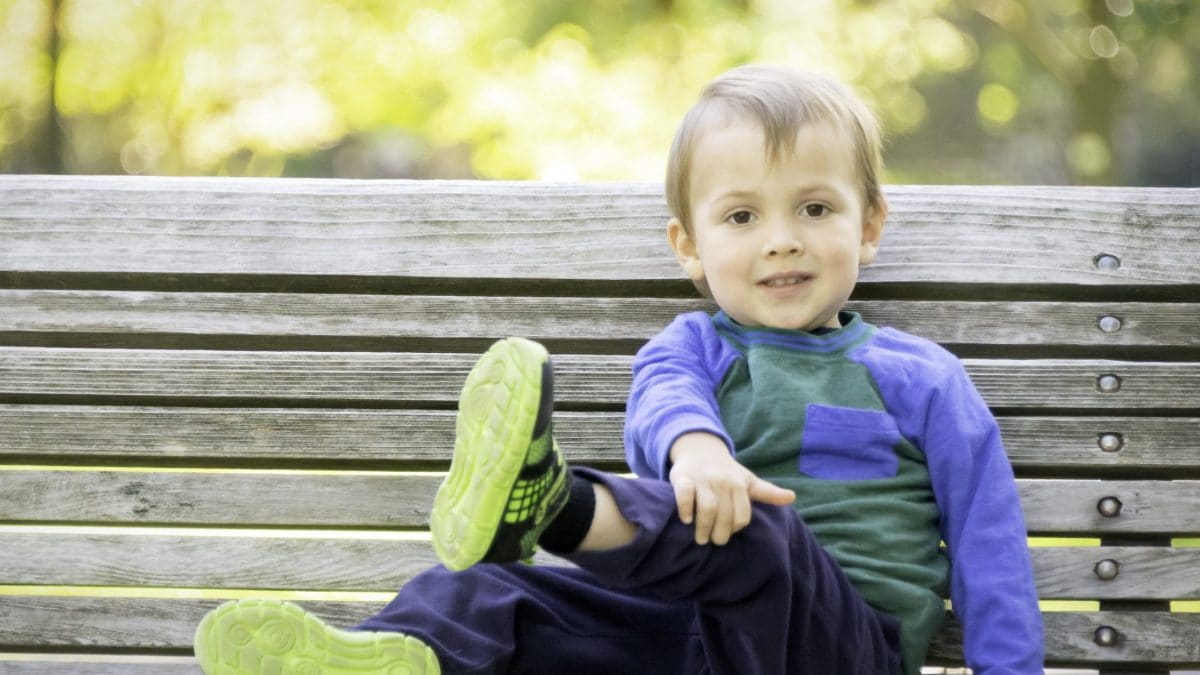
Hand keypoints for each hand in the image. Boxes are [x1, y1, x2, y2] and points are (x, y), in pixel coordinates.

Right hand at [668, 432, 795, 545]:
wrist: (701, 451)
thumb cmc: (728, 473)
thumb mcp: (749, 481)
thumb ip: (768, 492)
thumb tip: (792, 497)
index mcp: (739, 484)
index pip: (741, 515)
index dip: (735, 528)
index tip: (728, 533)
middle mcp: (721, 481)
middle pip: (723, 513)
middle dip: (719, 533)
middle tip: (714, 542)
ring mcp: (702, 479)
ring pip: (706, 507)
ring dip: (703, 526)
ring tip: (701, 539)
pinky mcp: (683, 477)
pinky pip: (684, 494)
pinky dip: (685, 508)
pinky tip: (686, 520)